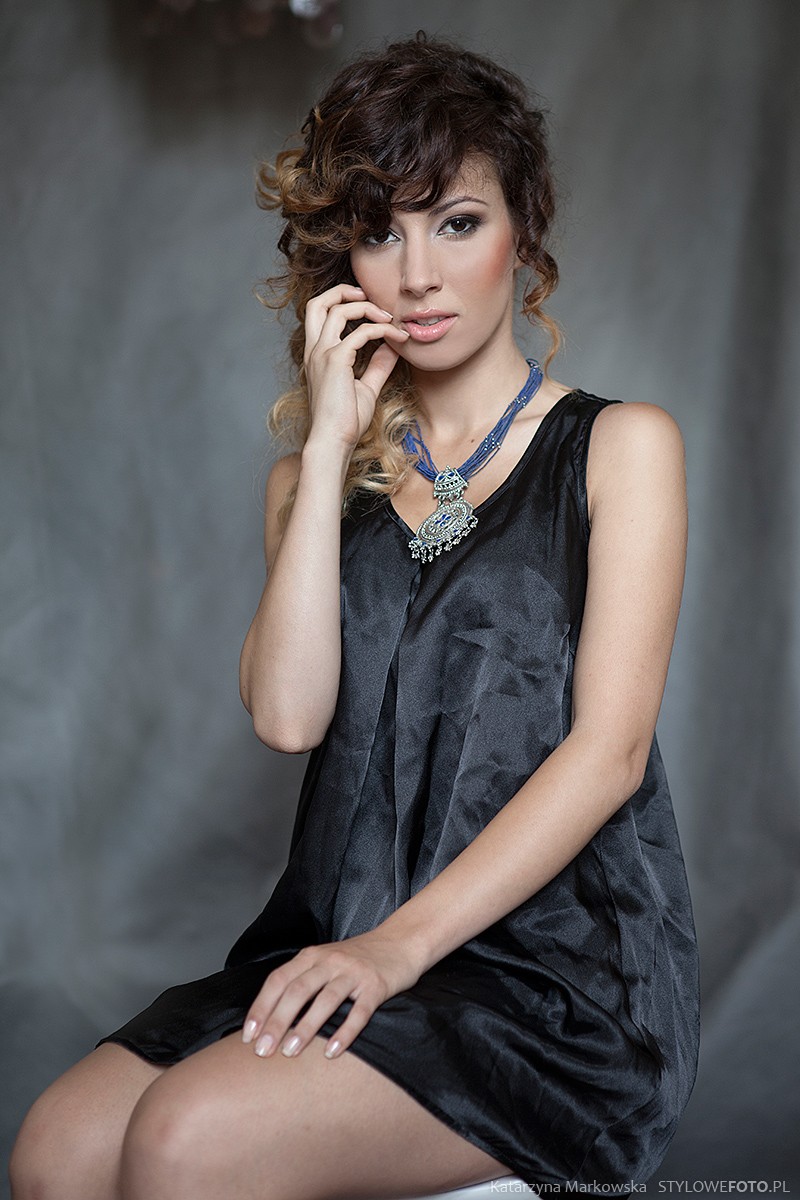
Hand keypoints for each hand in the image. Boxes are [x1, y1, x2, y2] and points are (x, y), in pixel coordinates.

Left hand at [240, 927, 423, 1060]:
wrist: (400, 942)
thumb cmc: (357, 959)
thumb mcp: (325, 962)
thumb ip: (302, 981)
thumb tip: (270, 1020)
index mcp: (312, 955)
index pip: (278, 980)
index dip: (261, 1008)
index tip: (248, 1036)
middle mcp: (330, 961)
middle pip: (297, 991)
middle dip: (276, 1022)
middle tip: (263, 1051)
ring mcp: (354, 972)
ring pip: (325, 1000)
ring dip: (305, 1028)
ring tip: (290, 1052)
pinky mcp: (376, 986)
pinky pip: (358, 1012)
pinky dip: (344, 1033)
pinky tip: (331, 1052)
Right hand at [302, 283, 409, 452]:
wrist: (333, 441)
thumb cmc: (345, 421)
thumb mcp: (365, 388)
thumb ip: (377, 366)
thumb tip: (392, 348)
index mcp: (317, 355)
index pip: (320, 315)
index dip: (342, 303)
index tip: (370, 310)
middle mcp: (315, 350)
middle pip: (317, 302)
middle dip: (342, 291)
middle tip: (367, 294)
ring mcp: (322, 354)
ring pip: (337, 309)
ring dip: (367, 307)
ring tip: (389, 317)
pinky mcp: (335, 361)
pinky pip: (360, 333)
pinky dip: (381, 330)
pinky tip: (397, 337)